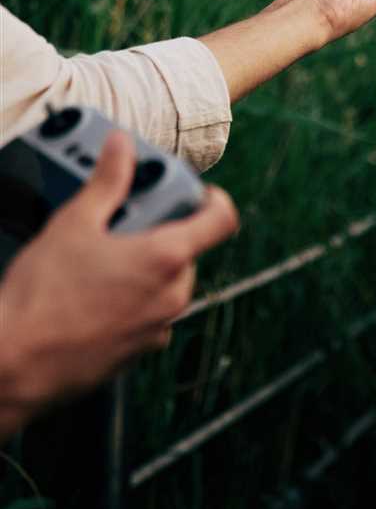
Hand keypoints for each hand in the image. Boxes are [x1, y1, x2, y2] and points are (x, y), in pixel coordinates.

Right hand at [0, 132, 237, 433]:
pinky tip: (95, 295)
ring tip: (102, 260)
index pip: (222, 219)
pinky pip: (150, 314)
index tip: (196, 193)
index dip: (213, 199)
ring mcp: (158, 327)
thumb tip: (122, 145)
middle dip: (162, 233)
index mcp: (167, 258)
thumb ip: (107, 180)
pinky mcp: (139, 352)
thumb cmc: (42, 296)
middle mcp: (173, 295)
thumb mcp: (74, 222)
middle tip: (124, 225)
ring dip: (146, 268)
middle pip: (188, 250)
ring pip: (168, 284)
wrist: (13, 363)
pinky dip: (134, 300)